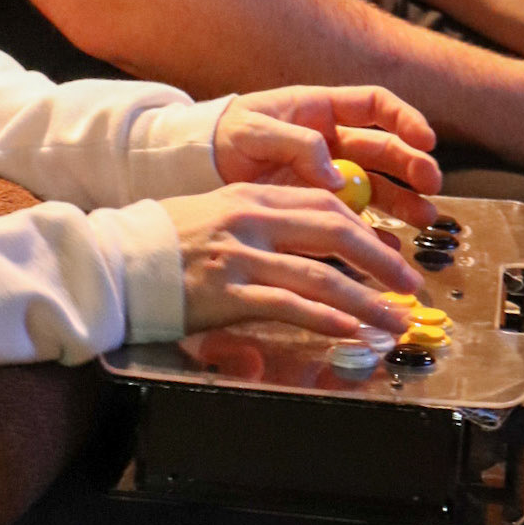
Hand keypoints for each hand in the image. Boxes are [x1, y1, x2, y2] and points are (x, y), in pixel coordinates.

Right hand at [160, 182, 426, 340]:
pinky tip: (350, 328)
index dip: (365, 229)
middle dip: (381, 259)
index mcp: (249, 196)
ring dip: (367, 300)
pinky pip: (288, 305)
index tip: (389, 252)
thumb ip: (263, 226)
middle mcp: (249, 220)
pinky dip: (325, 317)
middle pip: (334, 231)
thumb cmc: (163, 243)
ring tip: (394, 318)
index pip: (324, 204)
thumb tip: (308, 254)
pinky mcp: (226, 295)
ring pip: (320, 275)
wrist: (112, 264)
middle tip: (411, 283)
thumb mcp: (217, 215)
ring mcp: (238, 258)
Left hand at [212, 84, 440, 224]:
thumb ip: (293, 145)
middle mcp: (332, 141)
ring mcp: (328, 175)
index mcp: (320, 110)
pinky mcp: (318, 207)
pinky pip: (355, 218)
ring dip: (404, 201)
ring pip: (378, 186)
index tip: (426, 140)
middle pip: (385, 150)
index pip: (375, 105)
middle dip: (413, 165)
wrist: (195, 168)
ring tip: (423, 219)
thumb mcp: (251, 131)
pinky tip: (388, 247)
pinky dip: (372, 232)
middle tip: (431, 186)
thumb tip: (336, 174)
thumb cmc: (222, 136)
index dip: (405, 119)